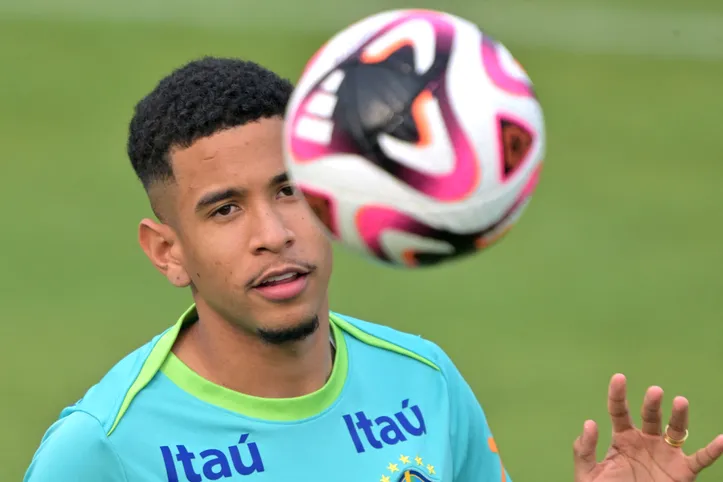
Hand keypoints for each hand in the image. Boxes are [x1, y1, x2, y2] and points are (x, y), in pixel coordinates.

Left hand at [573, 374, 722, 480]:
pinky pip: (700, 459)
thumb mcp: (588, 473)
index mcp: (622, 438)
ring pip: (675, 431)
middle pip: (649, 417)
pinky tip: (722, 440)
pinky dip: (713, 450)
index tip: (619, 377)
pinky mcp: (682, 471)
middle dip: (652, 404)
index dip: (618, 394)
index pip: (619, 411)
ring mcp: (665, 454)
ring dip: (679, 416)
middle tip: (654, 391)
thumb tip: (590, 422)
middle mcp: (645, 441)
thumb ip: (585, 450)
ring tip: (680, 401)